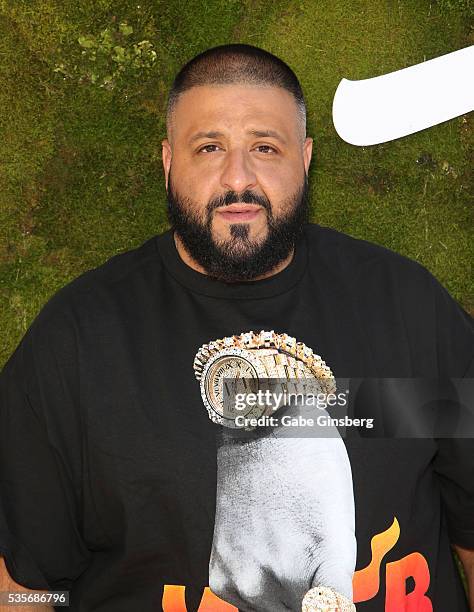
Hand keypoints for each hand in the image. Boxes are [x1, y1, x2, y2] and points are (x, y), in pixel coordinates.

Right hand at [209, 427, 356, 611]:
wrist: (263, 431)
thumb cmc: (310, 467)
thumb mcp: (343, 522)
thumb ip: (337, 578)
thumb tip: (326, 608)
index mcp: (326, 562)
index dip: (335, 607)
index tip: (330, 597)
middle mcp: (283, 576)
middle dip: (310, 600)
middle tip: (309, 569)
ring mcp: (246, 578)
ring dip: (284, 599)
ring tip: (286, 557)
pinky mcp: (219, 575)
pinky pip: (245, 606)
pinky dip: (257, 593)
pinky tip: (264, 560)